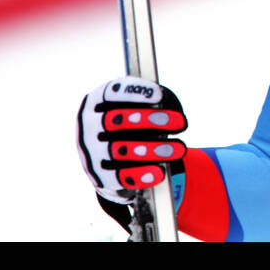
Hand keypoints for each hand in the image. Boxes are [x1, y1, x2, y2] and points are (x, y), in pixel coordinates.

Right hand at [76, 77, 187, 208]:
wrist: (110, 158)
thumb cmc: (131, 124)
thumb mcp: (137, 106)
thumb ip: (154, 101)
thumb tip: (173, 108)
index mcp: (96, 102)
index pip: (112, 93)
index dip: (135, 93)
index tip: (160, 95)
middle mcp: (89, 126)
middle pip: (117, 120)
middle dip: (149, 120)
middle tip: (180, 122)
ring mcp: (91, 152)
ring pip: (122, 150)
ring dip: (154, 150)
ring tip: (180, 149)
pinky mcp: (100, 176)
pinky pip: (120, 176)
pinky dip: (141, 174)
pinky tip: (159, 171)